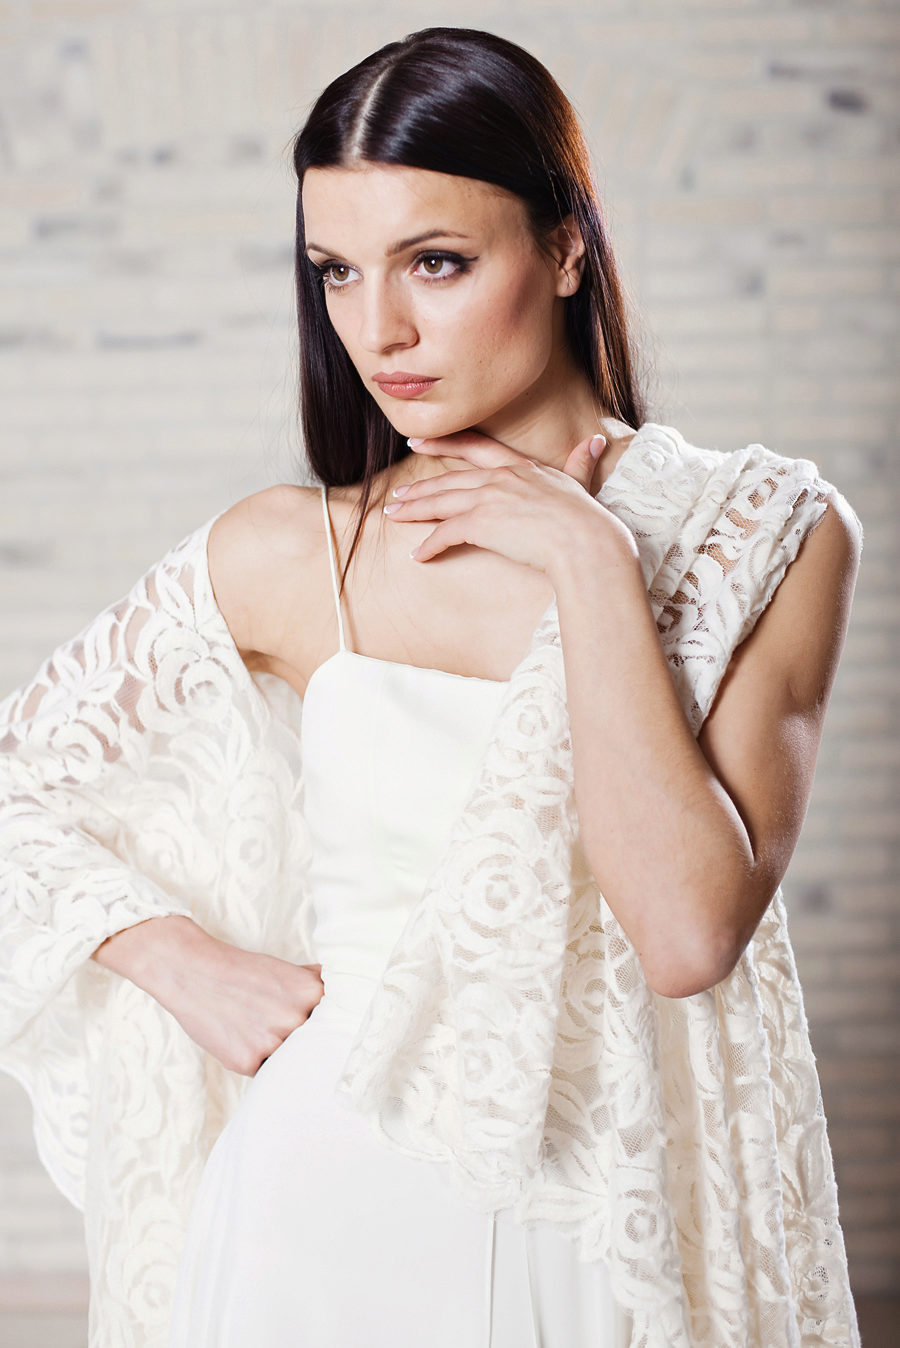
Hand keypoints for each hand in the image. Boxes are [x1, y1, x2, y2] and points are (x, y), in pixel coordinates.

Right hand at [93, 916, 324, 1075]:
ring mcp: (272, 1042)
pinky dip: (257, 1062)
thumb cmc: (243, 971)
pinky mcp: (248, 1061)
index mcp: (311, 993)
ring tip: (258, 1033)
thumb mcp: (285, 970)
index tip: (329, 1035)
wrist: (194, 971)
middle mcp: (296, 1018)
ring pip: (290, 1062)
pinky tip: (241, 1040)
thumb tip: (351, 986)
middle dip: (304, 1044)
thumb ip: (315, 984)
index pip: (337, 1024)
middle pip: (315, 1046)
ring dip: (281, 1055)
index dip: (332, 1031)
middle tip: (281, 1033)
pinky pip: (264, 1072)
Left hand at [385, 429, 635, 578]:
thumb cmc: (586, 520)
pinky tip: (418, 555)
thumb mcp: (581, 484)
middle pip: (449, 480)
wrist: (585, 541)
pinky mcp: (481, 524)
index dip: (444, 444)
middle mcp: (500, 478)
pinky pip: (445, 533)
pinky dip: (429, 545)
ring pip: (440, 502)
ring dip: (414, 510)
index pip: (475, 449)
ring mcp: (488, 499)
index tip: (418, 442)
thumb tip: (597, 441)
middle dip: (420, 487)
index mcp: (521, 467)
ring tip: (394, 515)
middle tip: (399, 493)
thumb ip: (581, 463)